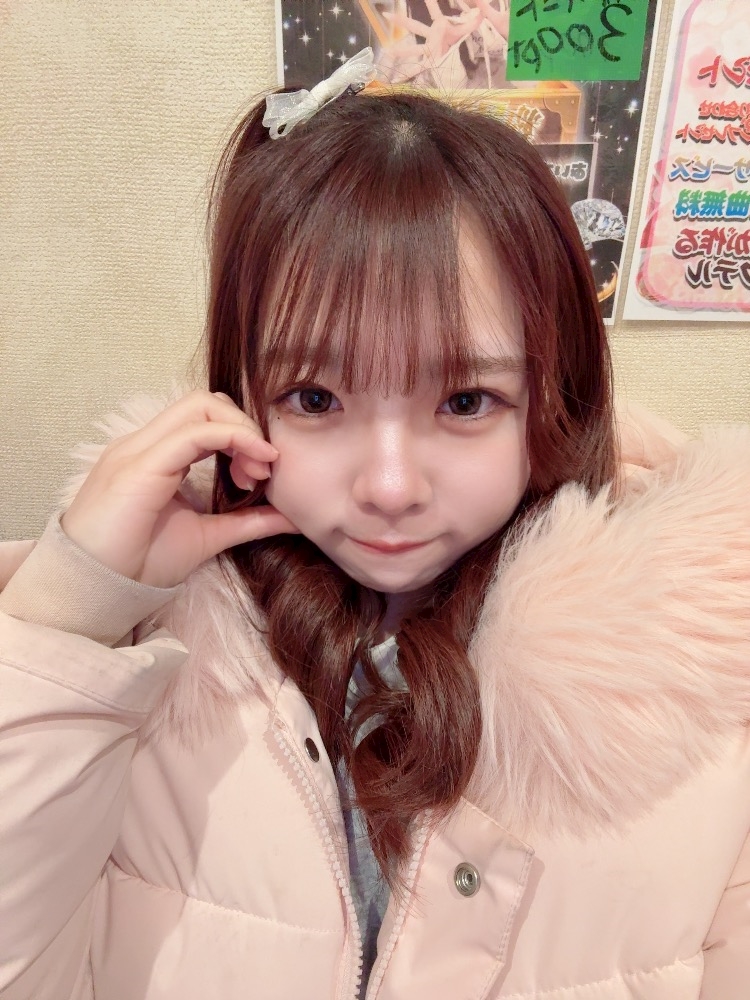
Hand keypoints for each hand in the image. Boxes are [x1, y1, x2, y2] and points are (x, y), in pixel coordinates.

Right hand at [61, 390, 298, 587]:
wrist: (95, 589)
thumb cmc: (139, 563)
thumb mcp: (207, 537)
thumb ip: (247, 522)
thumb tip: (291, 517)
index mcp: (156, 454)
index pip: (204, 416)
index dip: (241, 434)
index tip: (260, 474)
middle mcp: (144, 443)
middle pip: (205, 401)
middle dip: (244, 426)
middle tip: (262, 470)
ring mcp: (138, 449)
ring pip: (200, 405)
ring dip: (241, 431)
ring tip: (257, 472)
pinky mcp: (139, 466)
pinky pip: (193, 433)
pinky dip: (231, 440)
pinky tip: (251, 468)